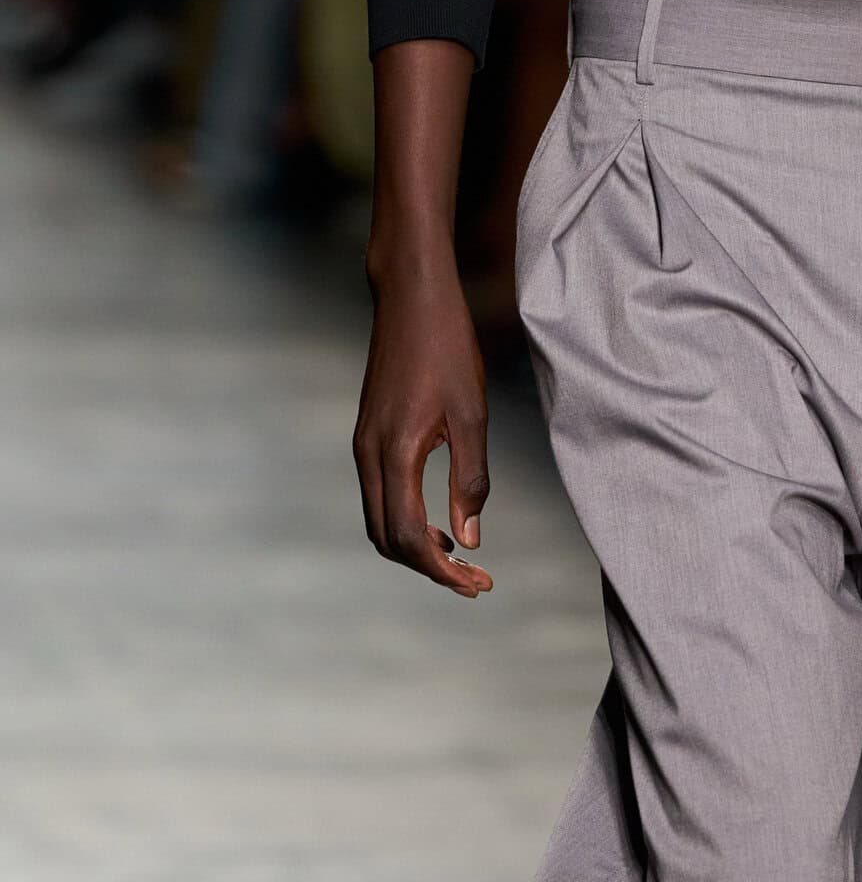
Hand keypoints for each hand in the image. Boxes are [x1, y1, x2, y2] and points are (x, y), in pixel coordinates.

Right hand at [353, 256, 492, 597]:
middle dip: (429, 568)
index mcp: (395, 452)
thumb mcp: (472, 415)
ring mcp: (364, 446)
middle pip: (388, 539)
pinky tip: (441, 523)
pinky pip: (380, 498)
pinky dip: (407, 522)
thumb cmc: (448, 348)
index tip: (478, 584)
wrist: (411, 297)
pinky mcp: (368, 436)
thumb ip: (470, 480)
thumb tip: (469, 539)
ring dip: (417, 548)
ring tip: (461, 557)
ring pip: (380, 522)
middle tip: (475, 580)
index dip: (442, 570)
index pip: (409, 537)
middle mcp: (369, 454)